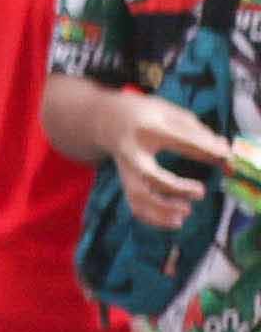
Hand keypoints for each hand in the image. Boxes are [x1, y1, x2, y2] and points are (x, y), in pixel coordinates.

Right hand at [107, 90, 232, 230]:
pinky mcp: (126, 182)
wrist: (104, 118)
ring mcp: (126, 169)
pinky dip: (154, 219)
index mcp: (148, 128)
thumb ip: (196, 130)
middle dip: (176, 188)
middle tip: (201, 191)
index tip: (226, 158)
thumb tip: (223, 150)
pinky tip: (175, 220)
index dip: (208, 152)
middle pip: (151, 175)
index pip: (182, 142)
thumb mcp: (168, 111)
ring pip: (139, 196)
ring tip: (186, 212)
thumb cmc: (144, 114)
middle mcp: (133, 151)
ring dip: (163, 210)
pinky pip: (135, 206)